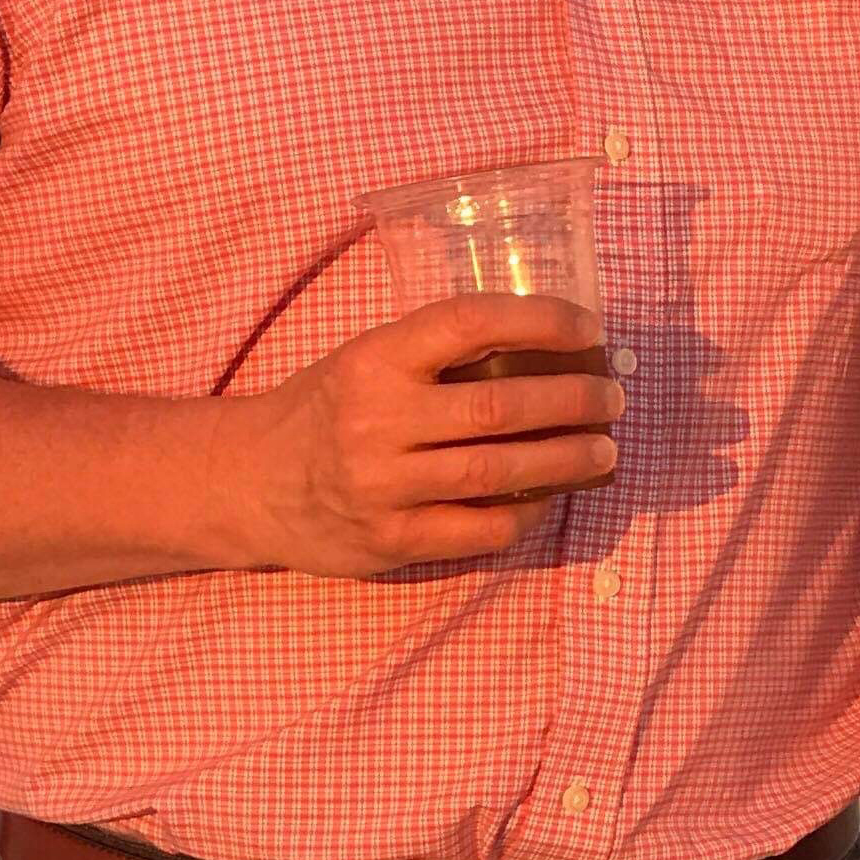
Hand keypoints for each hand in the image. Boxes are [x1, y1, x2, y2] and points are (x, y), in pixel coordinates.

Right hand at [223, 296, 621, 576]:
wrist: (246, 483)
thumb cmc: (327, 408)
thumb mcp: (368, 358)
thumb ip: (440, 353)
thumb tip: (551, 345)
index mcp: (376, 359)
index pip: (469, 323)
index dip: (539, 319)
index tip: (590, 327)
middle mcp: (377, 420)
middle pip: (498, 407)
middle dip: (572, 401)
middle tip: (613, 397)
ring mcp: (382, 486)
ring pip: (498, 472)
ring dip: (565, 460)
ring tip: (605, 450)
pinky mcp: (389, 540)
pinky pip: (479, 529)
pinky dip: (526, 513)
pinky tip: (551, 497)